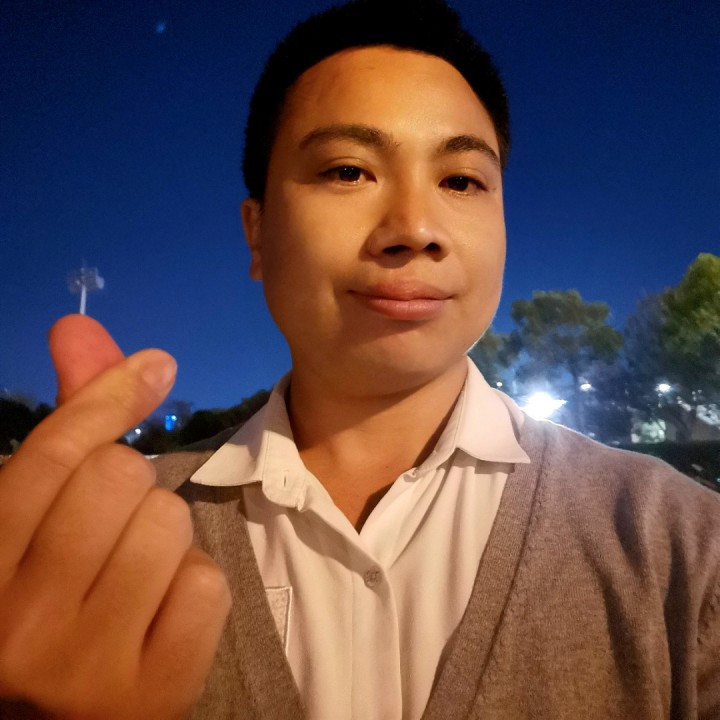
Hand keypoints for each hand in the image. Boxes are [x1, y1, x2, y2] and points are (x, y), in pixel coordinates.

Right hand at [0, 315, 230, 718]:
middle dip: (131, 488)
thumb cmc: (48, 611)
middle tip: (111, 530)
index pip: (49, 458)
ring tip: (133, 576)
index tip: (151, 367)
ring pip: (169, 523)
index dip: (105, 399)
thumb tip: (80, 325)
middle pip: (120, 479)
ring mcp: (85, 669)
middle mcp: (18, 628)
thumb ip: (61, 430)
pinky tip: (160, 616)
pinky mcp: (154, 695)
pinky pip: (205, 583)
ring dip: (164, 537)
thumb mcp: (33, 527)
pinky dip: (192, 586)